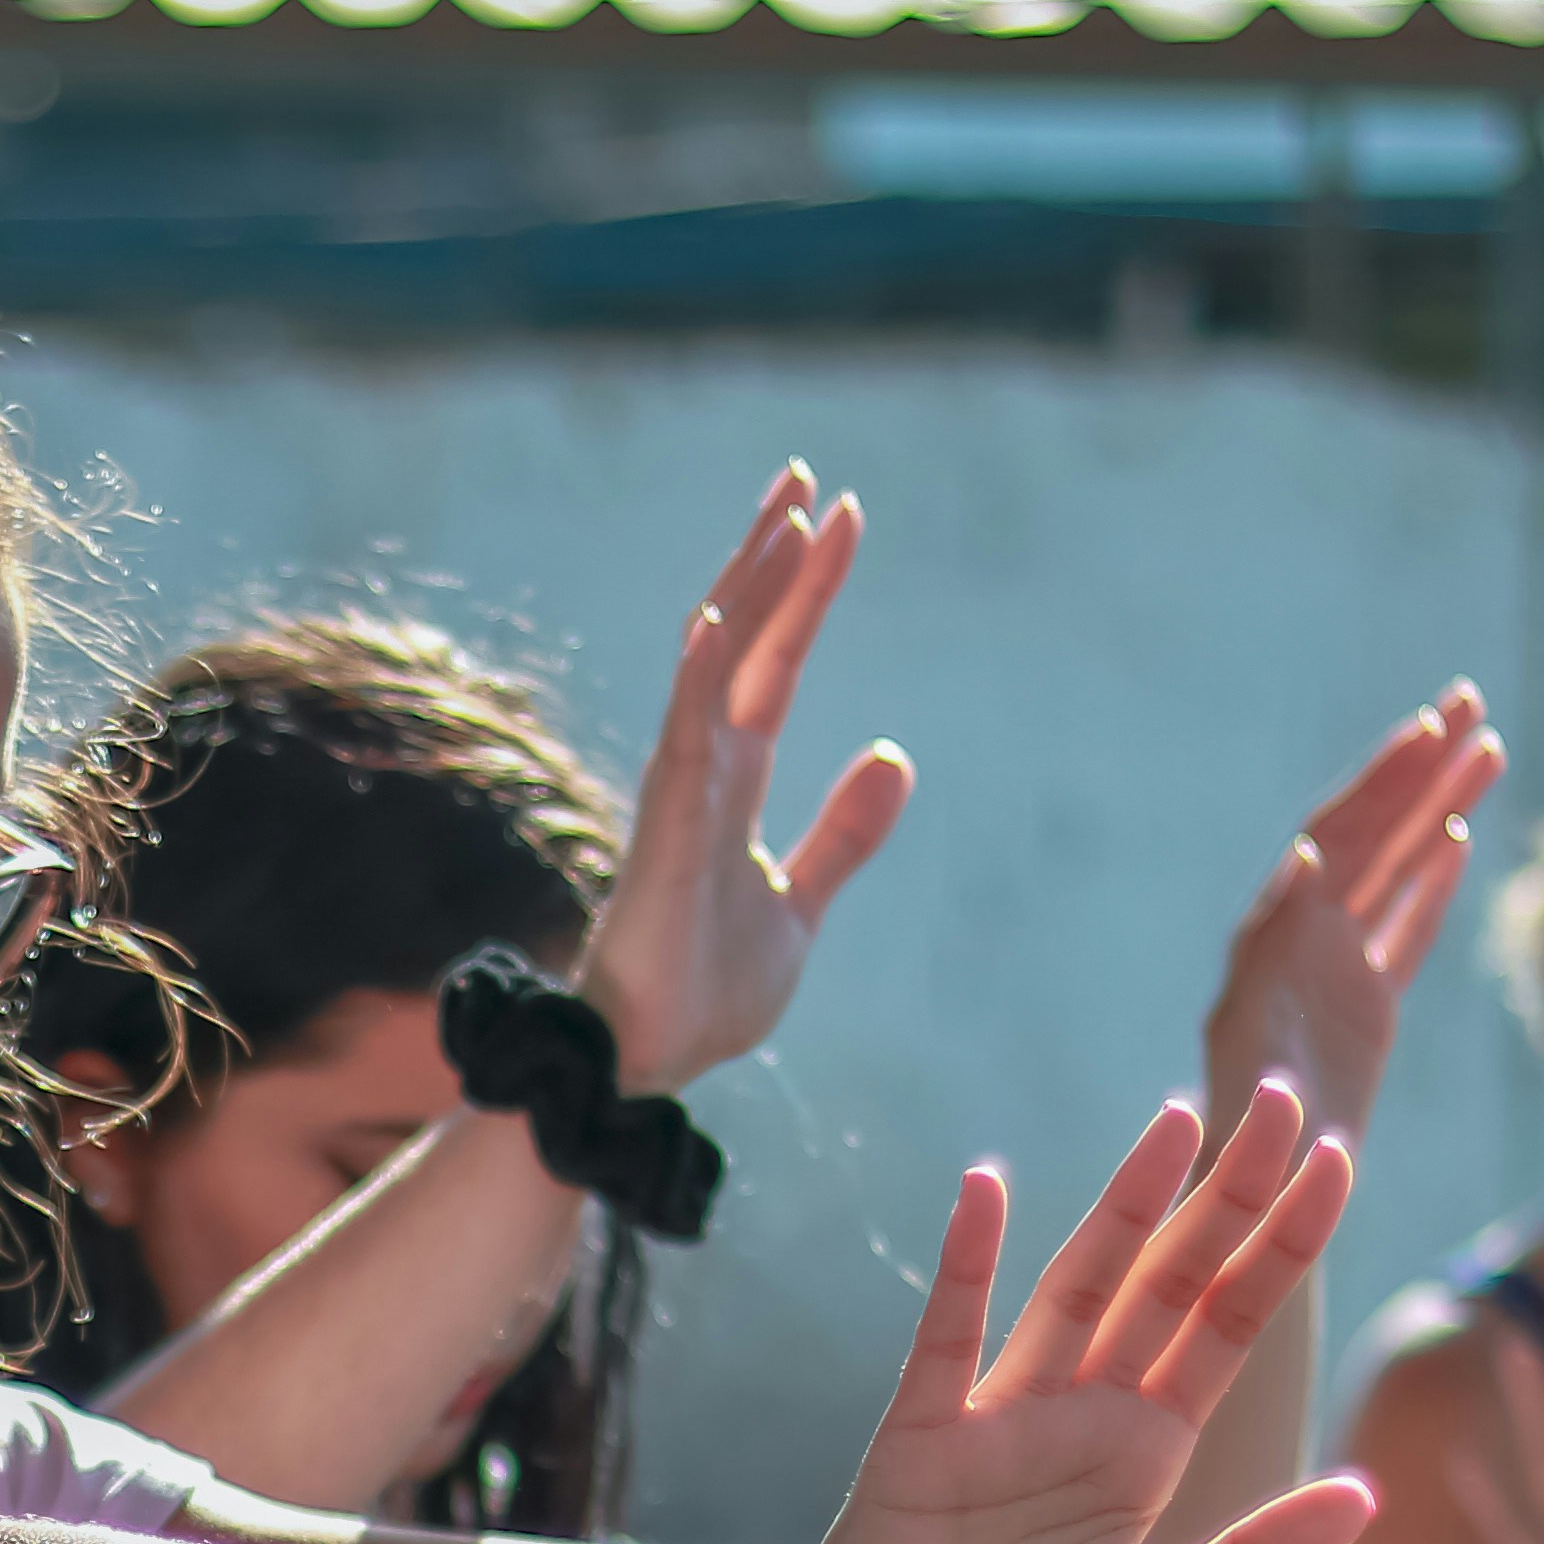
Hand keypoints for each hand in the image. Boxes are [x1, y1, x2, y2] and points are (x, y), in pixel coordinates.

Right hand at [575, 464, 917, 1094]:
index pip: (774, 662)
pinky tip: (721, 622)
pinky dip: (699, 682)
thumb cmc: (707, 994)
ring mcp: (678, 795)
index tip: (843, 517)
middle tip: (807, 475)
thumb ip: (844, 834)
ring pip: (712, 669)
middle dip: (774, 559)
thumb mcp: (799, 905)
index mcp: (732, 782)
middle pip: (740, 639)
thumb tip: (894, 753)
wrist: (650, 1068)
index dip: (807, 592)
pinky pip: (682, 742)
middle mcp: (700, 770)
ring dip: (748, 592)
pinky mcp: (666, 836)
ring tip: (785, 514)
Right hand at [774, 1081, 1381, 1543]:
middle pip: (1172, 1282)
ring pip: (1079, 1288)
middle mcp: (1082, 1415)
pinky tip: (987, 1191)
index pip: (1231, 1325)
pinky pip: (946, 1339)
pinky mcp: (922, 1438)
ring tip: (1181, 1119)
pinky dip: (966, 1265)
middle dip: (1230, 1194)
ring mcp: (1002, 1418)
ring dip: (1128, 1205)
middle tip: (1285, 1097)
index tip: (1337, 1163)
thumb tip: (1365, 1491)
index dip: (1283, 1247)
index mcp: (1143, 1456)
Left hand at [1202, 687, 1506, 1148]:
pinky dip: (1431, 886)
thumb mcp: (1252, 1026)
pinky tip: (1459, 838)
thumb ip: (1275, 941)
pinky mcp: (1364, 1010)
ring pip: (1397, 872)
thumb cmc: (1245, 1119)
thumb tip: (1305, 856)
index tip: (1431, 727)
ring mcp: (1338, 970)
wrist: (1263, 1188)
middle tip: (1471, 698)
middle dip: (1420, 768)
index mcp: (1278, 933)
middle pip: (1372, 835)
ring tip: (1490, 747)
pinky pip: (1404, 931)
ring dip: (1439, 809)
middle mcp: (1304, 938)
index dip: (1385, 782)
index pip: (1340, 834)